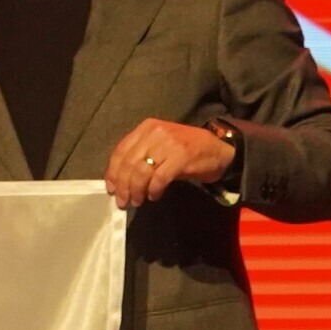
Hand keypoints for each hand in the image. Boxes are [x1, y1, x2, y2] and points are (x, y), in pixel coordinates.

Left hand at [104, 119, 232, 209]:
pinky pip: (160, 178)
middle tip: (123, 201)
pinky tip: (154, 196)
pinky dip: (154, 190)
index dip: (113, 172)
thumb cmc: (186, 149)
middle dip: (124, 186)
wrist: (219, 149)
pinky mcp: (182, 156)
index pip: (121, 150)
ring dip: (136, 190)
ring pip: (142, 171)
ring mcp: (169, 143)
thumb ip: (141, 156)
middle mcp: (155, 132)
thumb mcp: (160, 146)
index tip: (111, 189)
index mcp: (146, 128)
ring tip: (137, 201)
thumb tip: (121, 180)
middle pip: (129, 163)